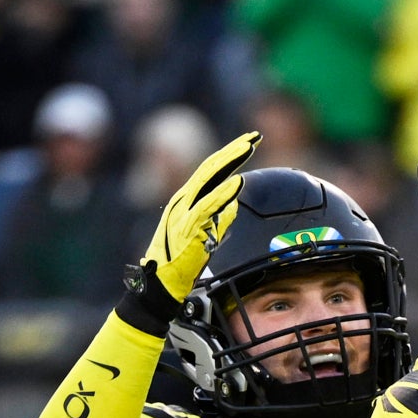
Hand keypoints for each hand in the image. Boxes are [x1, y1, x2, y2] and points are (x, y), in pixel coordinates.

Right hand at [138, 132, 259, 302]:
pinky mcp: (188, 225)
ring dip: (231, 160)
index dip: (231, 155)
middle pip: (211, 166)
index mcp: (187, 199)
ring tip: (249, 147)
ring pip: (209, 178)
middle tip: (255, 136)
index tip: (249, 143)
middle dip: (234, 149)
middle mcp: (184, 199)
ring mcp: (184, 210)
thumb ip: (219, 217)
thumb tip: (234, 205)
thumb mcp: (204, 234)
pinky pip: (208, 205)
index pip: (211, 170)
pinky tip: (237, 182)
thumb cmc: (181, 261)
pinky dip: (223, 193)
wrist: (162, 281)